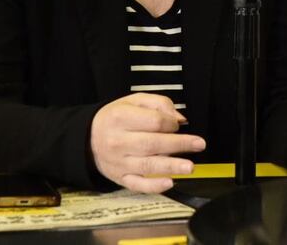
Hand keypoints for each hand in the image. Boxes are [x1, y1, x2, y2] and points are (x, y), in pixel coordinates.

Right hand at [90, 93, 205, 192]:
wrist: (88, 138)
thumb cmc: (115, 118)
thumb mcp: (132, 101)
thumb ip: (157, 104)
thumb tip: (178, 118)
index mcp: (120, 117)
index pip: (152, 121)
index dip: (170, 123)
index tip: (178, 124)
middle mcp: (118, 140)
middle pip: (153, 143)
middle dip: (179, 144)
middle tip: (198, 144)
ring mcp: (119, 161)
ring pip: (148, 165)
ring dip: (171, 166)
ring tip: (190, 166)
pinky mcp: (120, 178)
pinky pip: (138, 184)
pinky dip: (154, 185)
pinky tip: (169, 183)